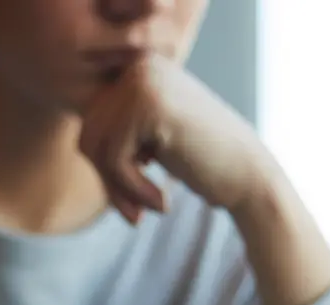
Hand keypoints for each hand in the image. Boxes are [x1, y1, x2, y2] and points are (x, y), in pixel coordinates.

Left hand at [78, 53, 272, 223]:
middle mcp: (140, 65)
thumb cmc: (203, 165)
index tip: (128, 198)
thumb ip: (115, 135)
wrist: (250, 177)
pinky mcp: (150, 106)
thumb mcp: (150, 142)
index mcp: (140, 68)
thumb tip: (80, 143)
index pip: (93, 120)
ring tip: (145, 211)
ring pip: (95, 146)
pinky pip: (113, 158)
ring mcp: (144, 81)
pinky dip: (131, 189)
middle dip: (107, 179)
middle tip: (133, 214)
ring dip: (117, 189)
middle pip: (88, 131)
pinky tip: (163, 202)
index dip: (104, 166)